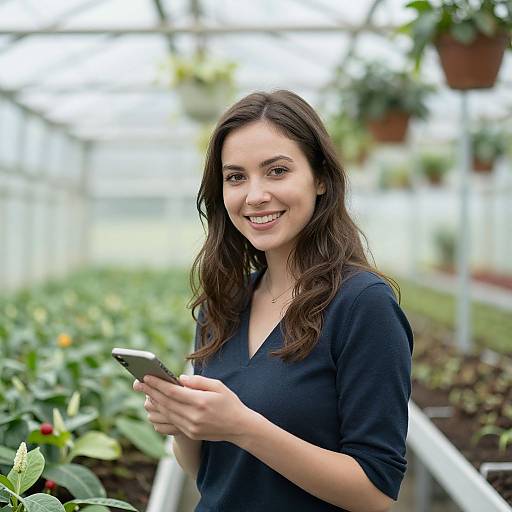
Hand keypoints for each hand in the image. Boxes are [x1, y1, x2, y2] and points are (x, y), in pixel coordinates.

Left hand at [133, 374, 253, 442]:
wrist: (240, 427)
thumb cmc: (230, 402)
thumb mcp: (218, 386)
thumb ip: (198, 381)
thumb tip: (180, 379)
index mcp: (200, 402)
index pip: (173, 392)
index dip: (157, 384)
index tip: (146, 376)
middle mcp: (193, 416)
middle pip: (166, 403)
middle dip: (150, 391)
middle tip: (138, 382)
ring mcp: (191, 427)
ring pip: (166, 414)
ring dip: (153, 403)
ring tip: (145, 394)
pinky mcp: (190, 434)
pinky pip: (170, 424)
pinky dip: (160, 416)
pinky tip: (155, 409)